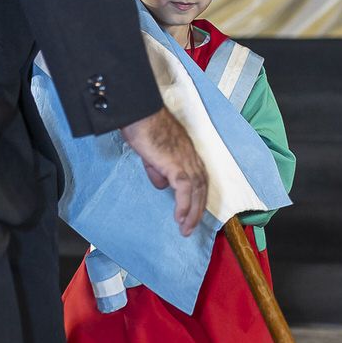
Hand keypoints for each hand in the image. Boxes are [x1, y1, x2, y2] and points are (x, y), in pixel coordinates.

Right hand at [119, 107, 207, 237]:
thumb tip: (162, 185)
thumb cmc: (143, 127)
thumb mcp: (152, 153)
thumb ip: (158, 170)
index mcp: (187, 153)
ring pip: (196, 191)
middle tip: (190, 227)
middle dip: (197, 210)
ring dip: (192, 212)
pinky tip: (179, 218)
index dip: (197, 197)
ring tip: (185, 228)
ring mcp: (185, 160)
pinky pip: (185, 190)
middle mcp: (191, 157)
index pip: (199, 179)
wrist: (139, 114)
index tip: (193, 212)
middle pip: (201, 188)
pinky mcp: (176, 164)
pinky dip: (184, 205)